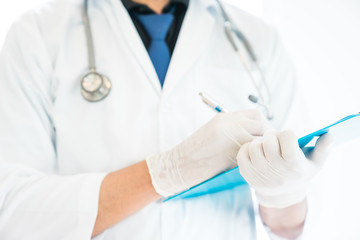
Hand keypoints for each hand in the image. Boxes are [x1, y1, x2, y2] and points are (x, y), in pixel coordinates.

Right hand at [146, 109, 270, 196]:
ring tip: (256, 156)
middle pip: (262, 126)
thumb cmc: (198, 150)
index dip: (261, 124)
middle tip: (263, 148)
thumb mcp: (216, 131)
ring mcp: (233, 140)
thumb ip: (234, 128)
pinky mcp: (234, 156)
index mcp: (226, 118)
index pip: (255, 115)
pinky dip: (253, 159)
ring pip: (260, 141)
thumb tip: (256, 133)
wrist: (183, 163)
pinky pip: (252, 155)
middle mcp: (232, 126)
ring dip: (261, 148)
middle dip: (265, 136)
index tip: (260, 134)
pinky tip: (248, 164)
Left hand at [237, 130, 332, 207]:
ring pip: (254, 145)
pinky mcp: (246, 173)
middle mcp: (276, 169)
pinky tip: (256, 152)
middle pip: (268, 140)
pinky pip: (242, 152)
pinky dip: (247, 148)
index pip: (287, 137)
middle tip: (276, 141)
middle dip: (272, 136)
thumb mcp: (315, 164)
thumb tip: (329, 135)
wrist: (280, 195)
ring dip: (260, 142)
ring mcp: (259, 172)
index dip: (287, 134)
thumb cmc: (299, 174)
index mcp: (293, 165)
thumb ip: (323, 149)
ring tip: (266, 147)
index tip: (289, 138)